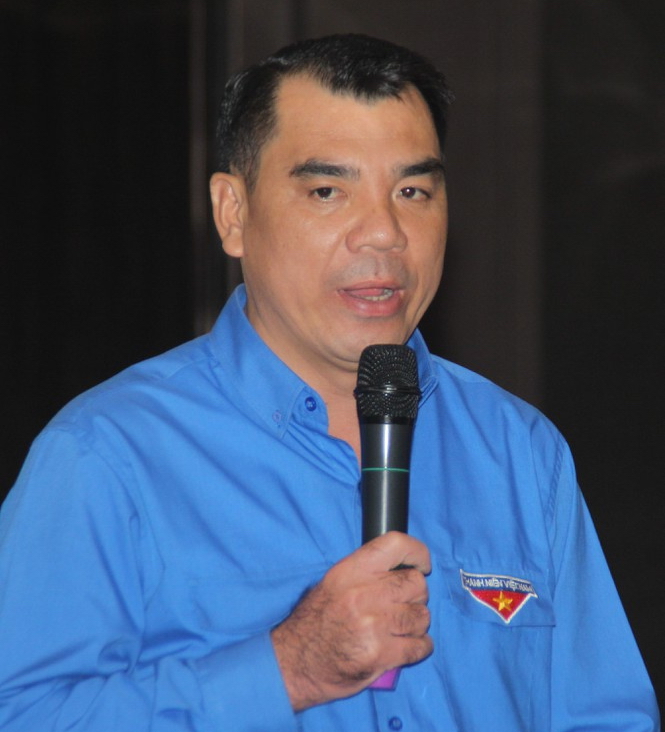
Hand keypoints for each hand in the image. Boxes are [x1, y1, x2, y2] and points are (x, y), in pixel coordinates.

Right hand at [271, 532, 431, 710]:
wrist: (295, 663)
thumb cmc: (314, 621)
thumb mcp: (333, 582)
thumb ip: (366, 571)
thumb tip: (401, 565)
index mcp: (350, 571)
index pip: (396, 545)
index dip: (417, 552)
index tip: (421, 564)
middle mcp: (364, 594)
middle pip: (416, 583)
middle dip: (416, 594)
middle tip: (403, 603)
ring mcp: (374, 625)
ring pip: (422, 615)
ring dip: (416, 622)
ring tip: (399, 627)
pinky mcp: (381, 655)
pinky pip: (420, 645)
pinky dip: (419, 646)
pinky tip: (406, 646)